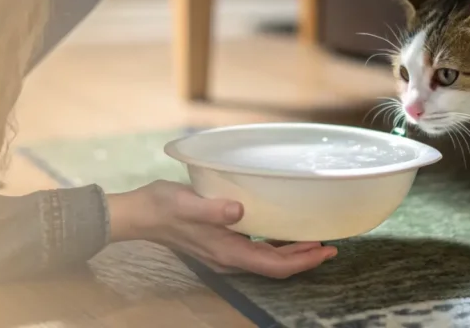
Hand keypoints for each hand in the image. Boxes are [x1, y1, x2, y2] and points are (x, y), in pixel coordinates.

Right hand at [107, 180, 336, 278]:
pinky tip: (283, 231)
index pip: (273, 266)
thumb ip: (213, 208)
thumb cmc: (162, 206)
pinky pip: (257, 249)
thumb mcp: (186, 203)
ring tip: (314, 239)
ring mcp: (225, 251)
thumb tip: (239, 211)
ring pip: (267, 259)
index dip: (302, 261)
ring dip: (292, 252)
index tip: (325, 250)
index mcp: (226, 251)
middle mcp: (229, 257)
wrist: (139, 213)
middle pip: (276, 266)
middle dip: (305, 258)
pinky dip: (276, 244)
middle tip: (330, 245)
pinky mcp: (221, 241)